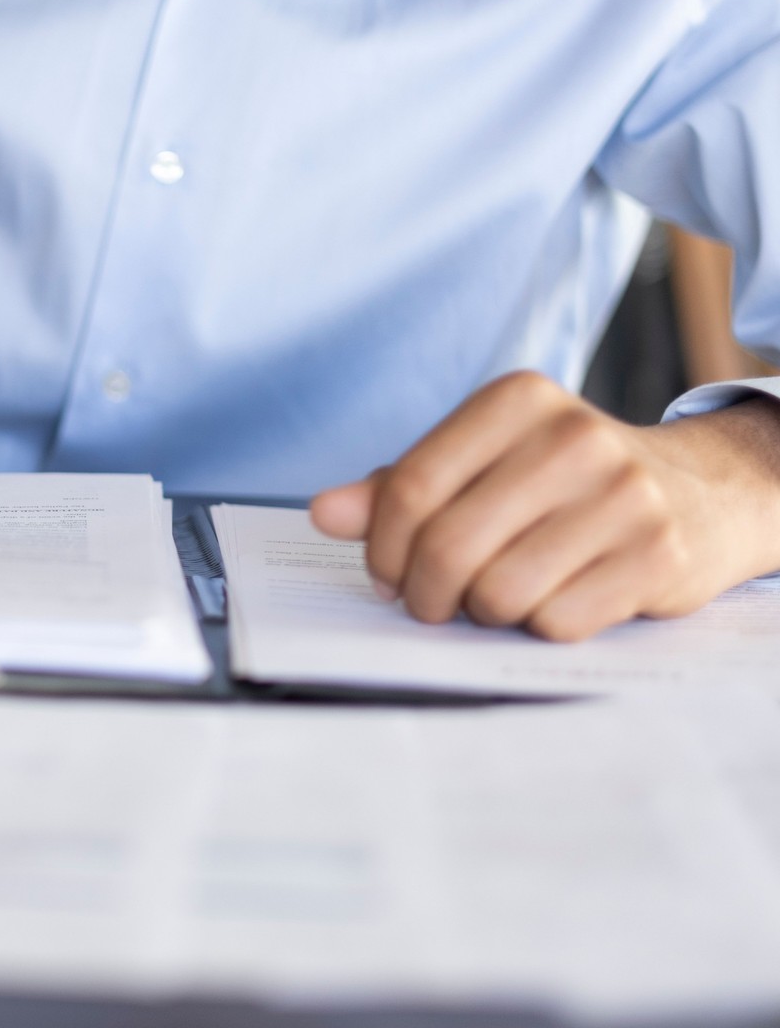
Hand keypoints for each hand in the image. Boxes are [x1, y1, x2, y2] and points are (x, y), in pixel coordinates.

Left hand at [309, 371, 779, 641]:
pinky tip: (552, 601)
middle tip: (430, 602)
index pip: (408, 488)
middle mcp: (574, 438)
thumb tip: (325, 513)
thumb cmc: (564, 483)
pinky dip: (538, 626)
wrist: (702, 493)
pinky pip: (555, 622)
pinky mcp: (658, 555)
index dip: (381, 549)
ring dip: (481, 614)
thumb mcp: (484, 463)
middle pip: (445, 547)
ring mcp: (623, 495)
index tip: (385, 575)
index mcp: (517, 401)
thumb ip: (401, 486)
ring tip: (496, 596)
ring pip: (497, 593)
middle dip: (422, 594)